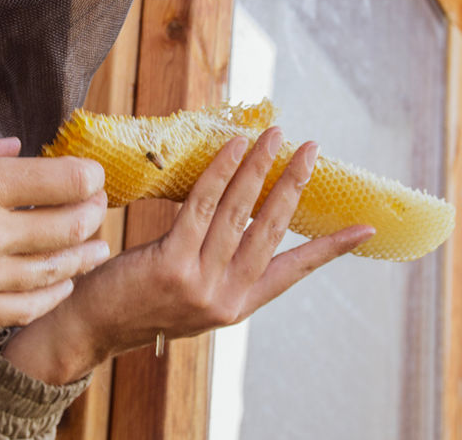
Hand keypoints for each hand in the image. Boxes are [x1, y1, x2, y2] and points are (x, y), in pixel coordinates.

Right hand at [0, 137, 110, 337]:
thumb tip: (18, 147)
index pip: (63, 180)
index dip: (88, 176)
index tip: (92, 175)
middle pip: (69, 224)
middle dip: (92, 213)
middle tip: (97, 207)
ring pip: (57, 268)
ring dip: (84, 255)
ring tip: (97, 246)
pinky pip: (28, 306)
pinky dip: (54, 294)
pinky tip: (64, 282)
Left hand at [2, 127, 374, 383]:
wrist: (95, 325)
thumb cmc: (141, 300)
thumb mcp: (194, 295)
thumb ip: (222, 267)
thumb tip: (245, 218)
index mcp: (238, 305)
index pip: (295, 271)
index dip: (331, 248)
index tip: (366, 229)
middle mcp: (226, 297)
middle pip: (272, 229)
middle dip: (295, 185)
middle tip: (312, 149)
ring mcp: (201, 281)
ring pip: (240, 212)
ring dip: (261, 167)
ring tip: (275, 136)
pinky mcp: (172, 262)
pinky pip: (203, 206)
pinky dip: (221, 171)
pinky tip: (234, 147)